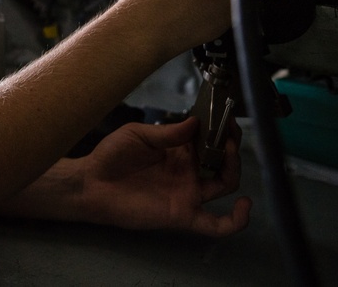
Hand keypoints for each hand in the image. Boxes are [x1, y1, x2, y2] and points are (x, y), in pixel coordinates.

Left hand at [75, 117, 250, 236]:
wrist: (92, 184)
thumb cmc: (111, 156)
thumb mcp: (138, 135)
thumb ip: (167, 133)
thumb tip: (196, 122)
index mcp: (179, 149)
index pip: (208, 137)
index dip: (219, 126)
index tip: (226, 113)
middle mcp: (189, 170)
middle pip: (222, 158)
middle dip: (230, 142)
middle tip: (228, 129)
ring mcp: (188, 192)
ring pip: (225, 182)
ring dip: (234, 166)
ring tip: (228, 149)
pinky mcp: (184, 214)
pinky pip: (215, 224)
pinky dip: (235, 220)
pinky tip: (245, 207)